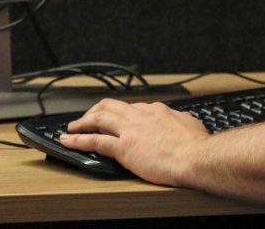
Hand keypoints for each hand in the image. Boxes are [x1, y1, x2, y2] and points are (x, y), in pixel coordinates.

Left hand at [59, 98, 209, 184]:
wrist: (195, 157)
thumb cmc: (196, 145)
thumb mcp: (191, 123)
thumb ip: (180, 119)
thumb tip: (181, 118)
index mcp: (156, 111)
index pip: (132, 107)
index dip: (121, 112)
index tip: (117, 116)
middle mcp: (140, 116)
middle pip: (110, 107)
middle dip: (96, 110)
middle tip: (87, 117)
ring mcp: (130, 130)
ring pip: (99, 119)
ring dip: (83, 121)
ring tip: (72, 126)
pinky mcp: (123, 147)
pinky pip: (94, 141)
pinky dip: (78, 140)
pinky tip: (69, 141)